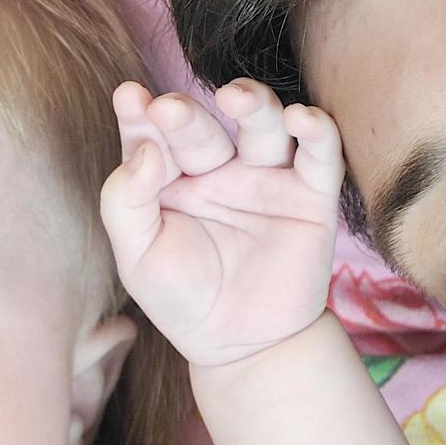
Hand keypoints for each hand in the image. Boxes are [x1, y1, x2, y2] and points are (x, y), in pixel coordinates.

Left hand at [101, 79, 342, 369]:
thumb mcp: (136, 256)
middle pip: (202, 129)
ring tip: (234, 97)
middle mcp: (218, 169)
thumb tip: (144, 151)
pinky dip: (317, 131)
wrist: (242, 346)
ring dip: (253, 104)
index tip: (129, 98)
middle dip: (186, 116)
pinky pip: (319, 155)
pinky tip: (300, 118)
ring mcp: (266, 178)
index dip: (140, 117)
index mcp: (171, 179)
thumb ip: (126, 202)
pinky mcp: (311, 196)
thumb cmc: (181, 298)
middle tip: (169, 109)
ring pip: (262, 126)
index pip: (153, 137)